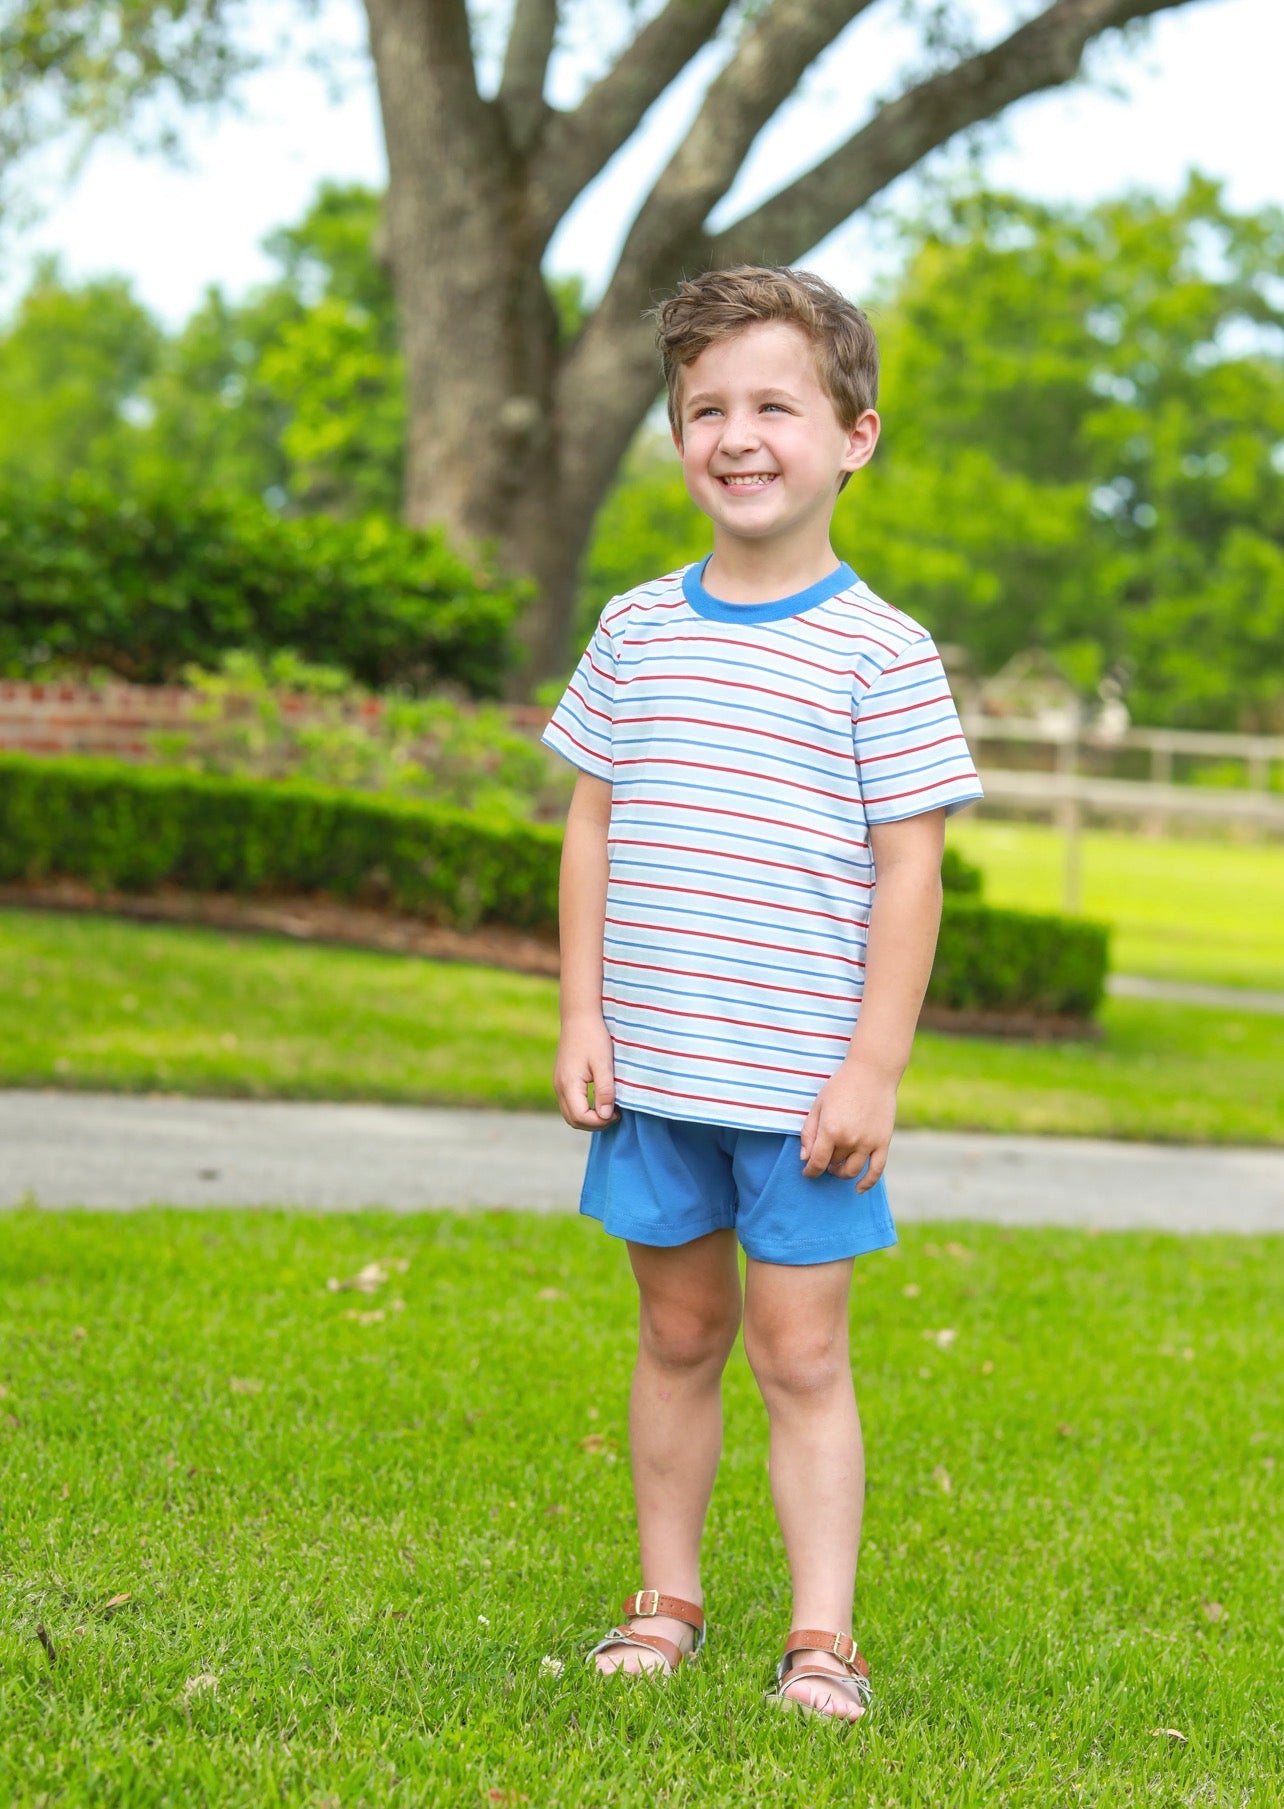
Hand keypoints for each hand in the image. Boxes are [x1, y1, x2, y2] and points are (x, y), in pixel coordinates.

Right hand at [554, 1012, 620, 1129]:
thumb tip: (606, 1115)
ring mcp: (559, 1084)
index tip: (618, 1112)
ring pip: (570, 1114)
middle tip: (616, 1114)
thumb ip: (604, 1090)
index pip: (581, 1117)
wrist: (579, 1016)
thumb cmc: (593, 1037)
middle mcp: (559, 1087)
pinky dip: (584, 1109)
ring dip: (589, 1118)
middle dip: (595, 1124)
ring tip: (610, 1108)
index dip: (601, 1122)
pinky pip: (570, 1103)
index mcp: (568, 1085)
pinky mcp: (562, 1079)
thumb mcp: (603, 1064)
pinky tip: (600, 1100)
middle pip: (573, 1120)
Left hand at [799, 1058, 897, 1188]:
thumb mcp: (818, 1105)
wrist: (872, 1072)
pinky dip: (867, 1183)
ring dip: (841, 1173)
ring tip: (837, 1166)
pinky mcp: (883, 1142)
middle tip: (824, 1158)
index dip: (809, 1171)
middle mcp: (849, 1140)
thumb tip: (805, 1158)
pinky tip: (858, 1188)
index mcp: (830, 1130)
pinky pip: (876, 1171)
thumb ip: (809, 1132)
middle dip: (826, 1164)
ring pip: (852, 1171)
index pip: (816, 1162)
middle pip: (833, 1164)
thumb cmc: (841, 1086)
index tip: (807, 1172)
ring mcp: (868, 1142)